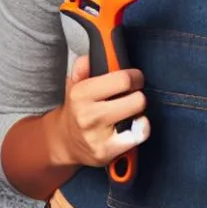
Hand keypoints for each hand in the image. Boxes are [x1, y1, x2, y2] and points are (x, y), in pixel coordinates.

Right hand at [44, 53, 148, 170]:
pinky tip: (132, 127)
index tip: (134, 78)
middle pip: (137, 98)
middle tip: (131, 96)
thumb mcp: (74, 85)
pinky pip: (139, 135)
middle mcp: (88, 115)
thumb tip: (90, 56)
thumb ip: (82, 68)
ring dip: (138, 112)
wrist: (65, 143)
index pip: (123, 79)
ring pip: (139, 115)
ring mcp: (97, 135)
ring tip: (129, 112)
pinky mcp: (107, 151)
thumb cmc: (77, 110)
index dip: (134, 77)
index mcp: (80, 94)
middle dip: (137, 94)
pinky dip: (141, 129)